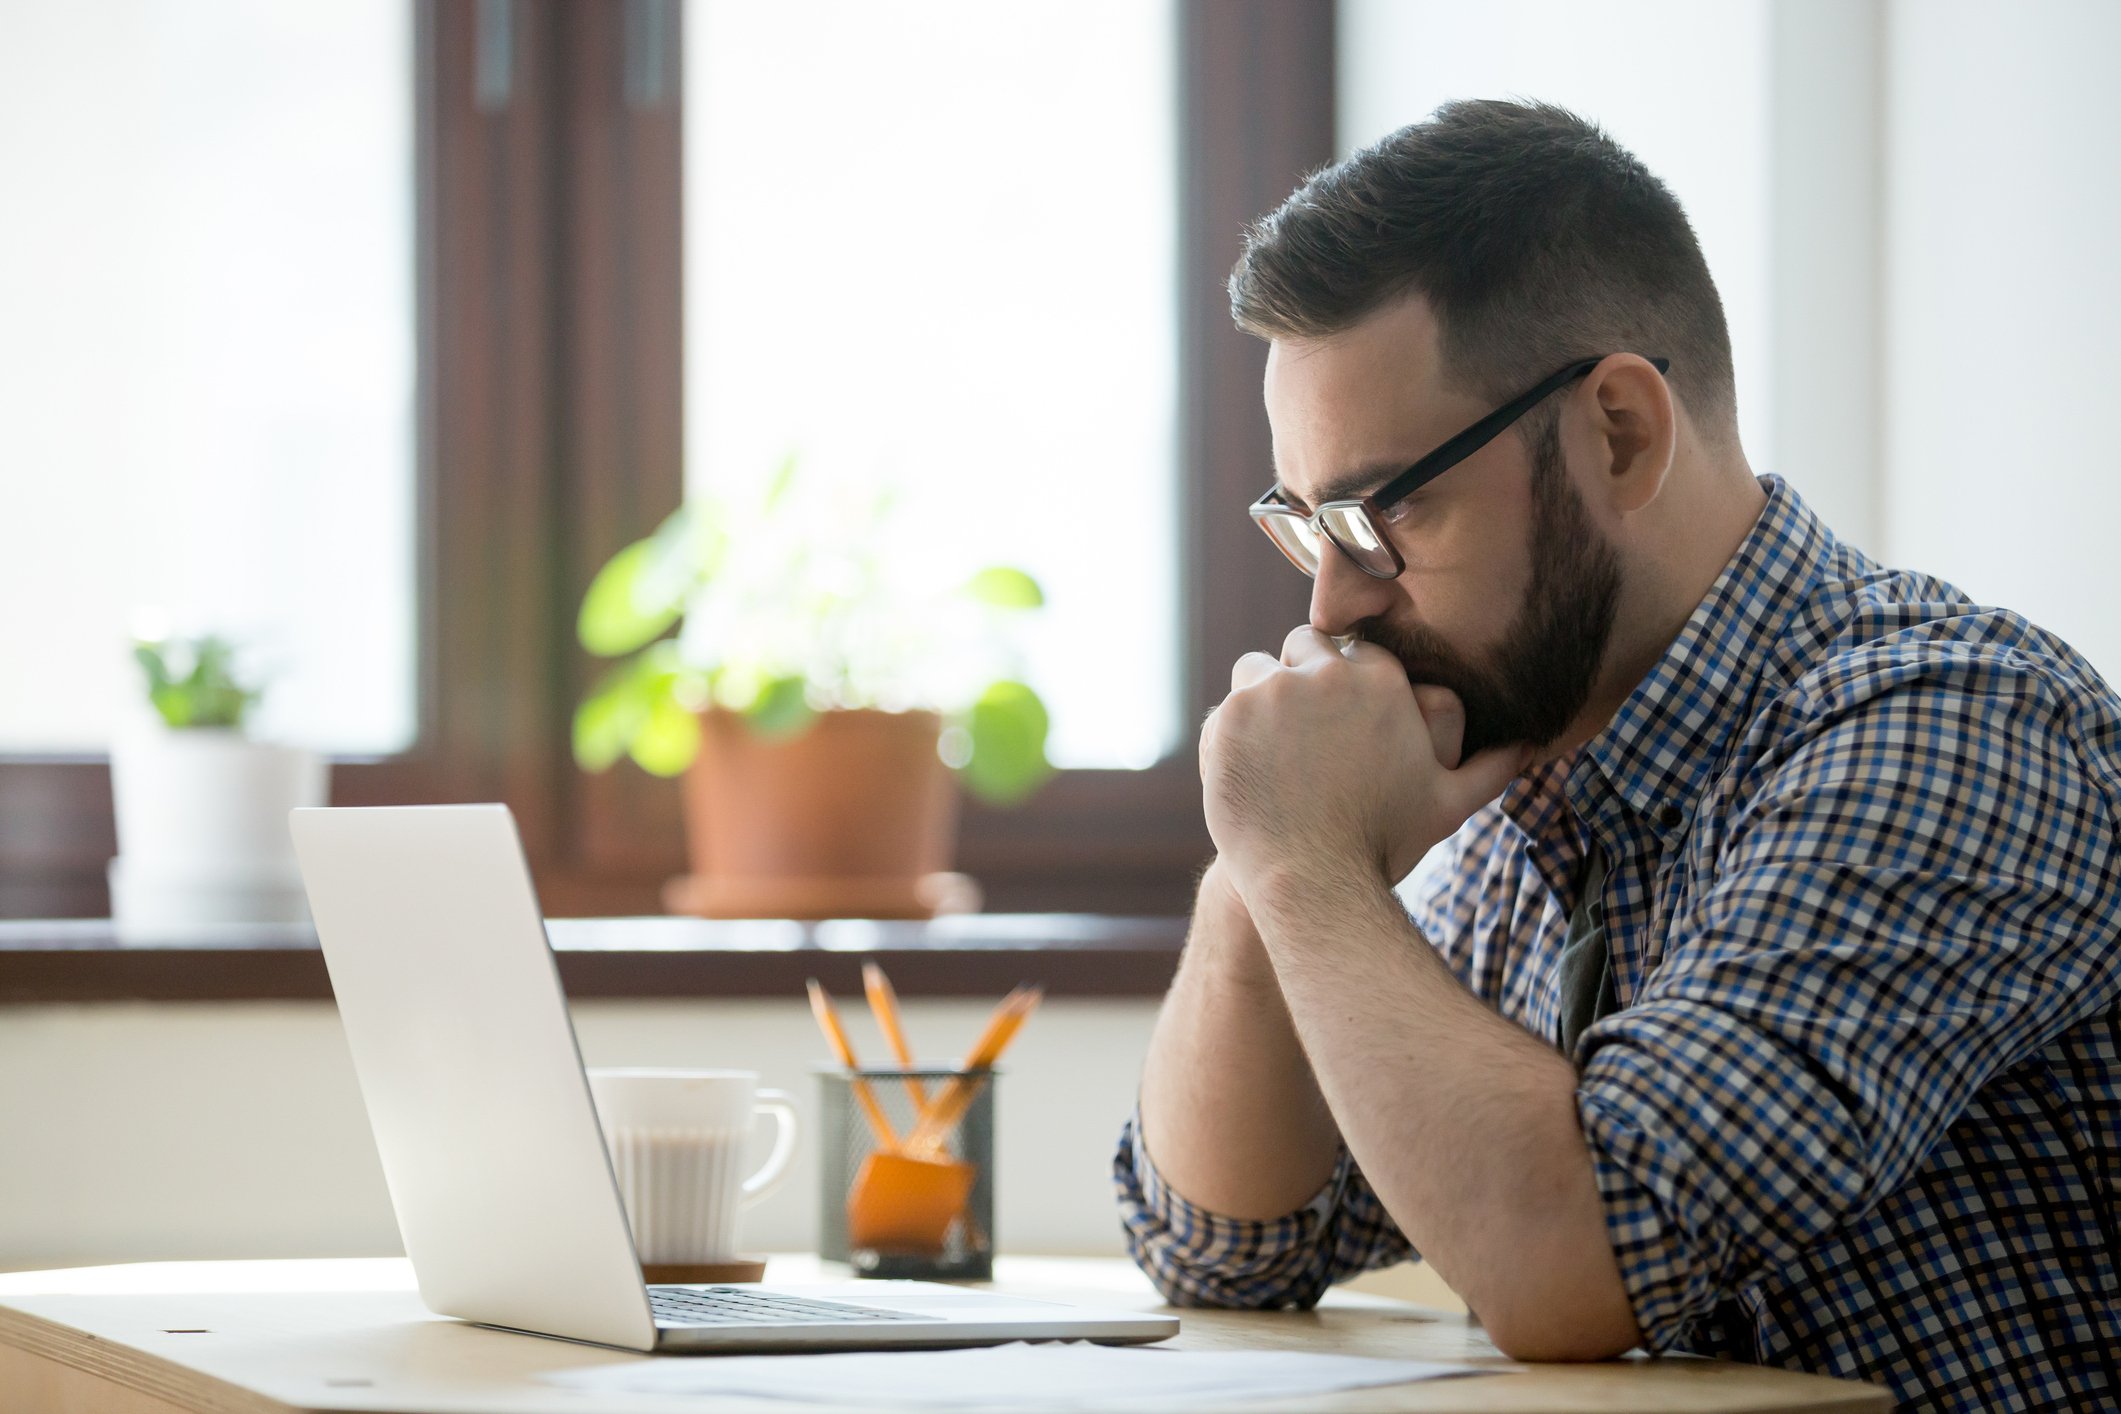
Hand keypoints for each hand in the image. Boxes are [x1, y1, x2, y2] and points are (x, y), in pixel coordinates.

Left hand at [1200, 627, 1529, 902]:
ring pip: (1256, 670)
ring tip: (1274, 751)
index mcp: (1380, 681)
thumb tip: (1533, 744)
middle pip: (1303, 647)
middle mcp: (1324, 674)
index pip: (1354, 651)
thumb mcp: (1449, 804)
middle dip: (1303, 679)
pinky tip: (1249, 773)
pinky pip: (1222, 709)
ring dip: (1262, 700)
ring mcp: (1269, 692)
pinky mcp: (1225, 718)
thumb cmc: (1384, 844)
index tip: (1340, 720)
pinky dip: (1230, 735)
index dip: (1345, 682)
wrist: (1312, 881)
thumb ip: (1491, 767)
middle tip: (1304, 734)